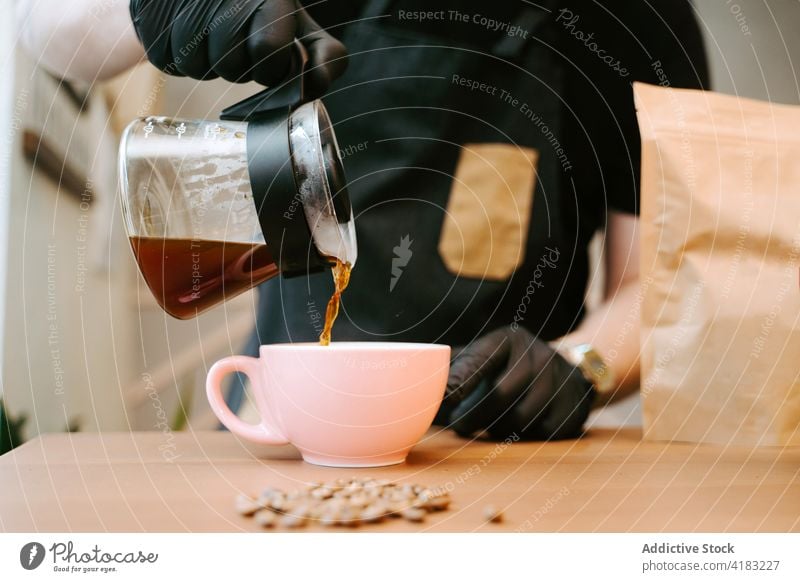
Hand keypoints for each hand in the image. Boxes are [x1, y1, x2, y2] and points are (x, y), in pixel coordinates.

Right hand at [129, 0, 346, 94]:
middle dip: (239, 67)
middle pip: (232, 64)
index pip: (268, 47)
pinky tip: (186, 36)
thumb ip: (324, 56)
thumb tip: (314, 83)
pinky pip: (169, 62)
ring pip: (199, 66)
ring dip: (209, 66)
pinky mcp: (149, 12)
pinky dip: (180, 60)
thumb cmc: (258, 13)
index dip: (271, 65)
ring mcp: (183, 3)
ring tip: (211, 39)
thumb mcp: (300, 27)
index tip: (269, 56)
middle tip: (237, 46)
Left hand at [436, 327, 594, 440]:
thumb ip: (454, 366)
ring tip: (488, 425)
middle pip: (500, 395)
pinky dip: (525, 436)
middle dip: (474, 416)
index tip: (443, 399)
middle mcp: (537, 354)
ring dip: (497, 429)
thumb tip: (412, 377)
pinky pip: (542, 432)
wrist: (563, 370)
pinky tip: (517, 427)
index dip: (461, 381)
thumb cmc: (507, 366)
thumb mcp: (484, 356)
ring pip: (520, 418)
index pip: (481, 361)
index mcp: (508, 339)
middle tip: (459, 426)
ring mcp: (560, 379)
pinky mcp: (574, 405)